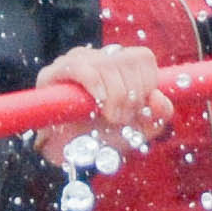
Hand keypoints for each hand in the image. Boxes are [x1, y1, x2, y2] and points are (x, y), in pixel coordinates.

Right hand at [41, 42, 166, 145]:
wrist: (71, 153)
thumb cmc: (106, 136)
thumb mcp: (141, 128)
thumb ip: (159, 114)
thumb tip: (157, 97)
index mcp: (120, 63)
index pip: (143, 58)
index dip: (147, 84)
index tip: (139, 109)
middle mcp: (98, 56)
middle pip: (127, 60)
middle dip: (131, 95)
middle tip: (122, 118)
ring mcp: (75, 61)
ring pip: (106, 63)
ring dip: (115, 95)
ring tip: (110, 117)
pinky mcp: (53, 72)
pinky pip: (79, 68)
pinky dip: (94, 85)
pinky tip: (98, 102)